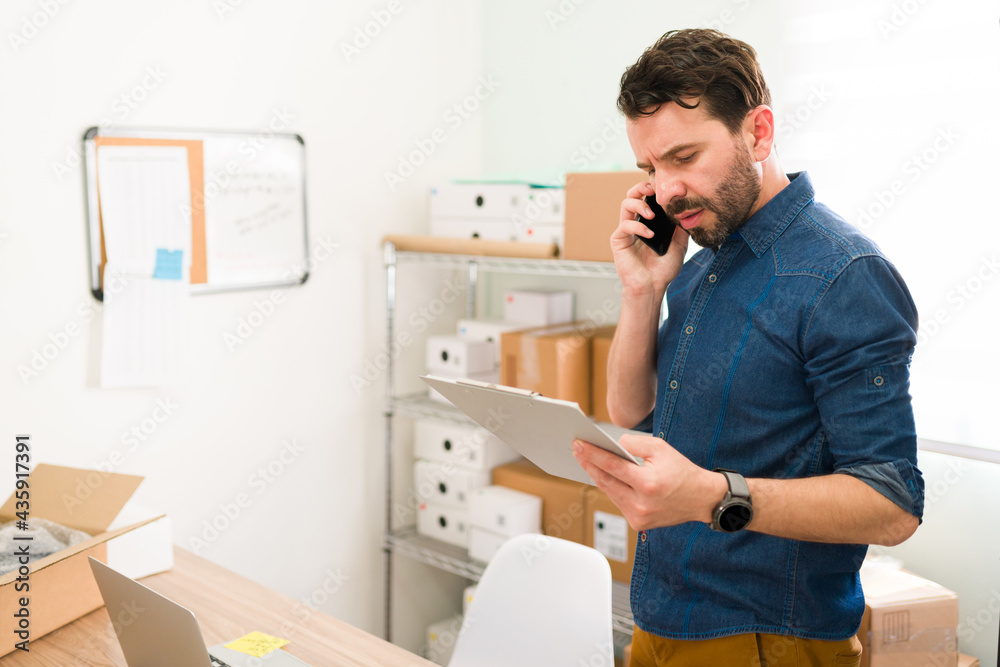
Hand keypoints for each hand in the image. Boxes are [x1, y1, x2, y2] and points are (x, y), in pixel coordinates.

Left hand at [572, 434, 725, 530]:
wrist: (701, 499)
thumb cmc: (682, 472)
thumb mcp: (661, 448)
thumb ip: (634, 443)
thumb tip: (613, 445)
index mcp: (648, 484)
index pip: (612, 466)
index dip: (592, 454)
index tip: (579, 444)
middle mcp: (641, 503)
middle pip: (605, 481)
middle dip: (589, 464)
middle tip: (577, 450)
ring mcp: (638, 516)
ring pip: (609, 493)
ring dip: (597, 476)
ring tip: (586, 460)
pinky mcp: (638, 523)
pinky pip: (618, 502)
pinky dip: (611, 489)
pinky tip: (603, 476)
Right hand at [611, 181, 689, 298]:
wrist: (653, 287)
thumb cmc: (663, 270)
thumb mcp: (679, 245)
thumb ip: (681, 228)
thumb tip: (686, 211)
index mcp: (648, 223)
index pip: (646, 199)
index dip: (652, 189)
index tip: (664, 187)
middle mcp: (635, 224)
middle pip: (631, 196)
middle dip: (641, 188)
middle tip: (652, 189)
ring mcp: (626, 231)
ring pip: (625, 205)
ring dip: (639, 204)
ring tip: (651, 214)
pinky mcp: (619, 240)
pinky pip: (625, 225)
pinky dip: (638, 226)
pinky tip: (650, 234)